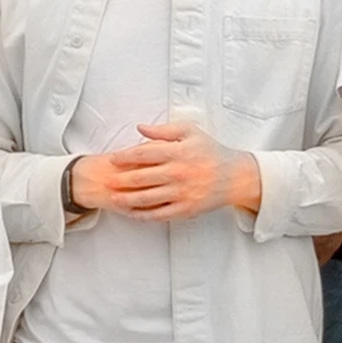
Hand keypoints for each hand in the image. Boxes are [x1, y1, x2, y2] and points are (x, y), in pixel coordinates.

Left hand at [75, 125, 258, 220]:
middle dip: (121, 179)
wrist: (233, 177)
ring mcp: (181, 193)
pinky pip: (159, 214)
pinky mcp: (185, 209)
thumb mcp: (190, 132)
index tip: (114, 158)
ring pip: (147, 198)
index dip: (125, 156)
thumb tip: (140, 128)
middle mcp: (178, 173)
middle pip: (141, 177)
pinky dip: (143, 214)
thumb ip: (164, 130)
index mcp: (178, 153)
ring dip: (127, 199)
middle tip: (107, 180)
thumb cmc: (211, 152)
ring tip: (113, 198)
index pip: (145, 154)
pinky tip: (133, 212)